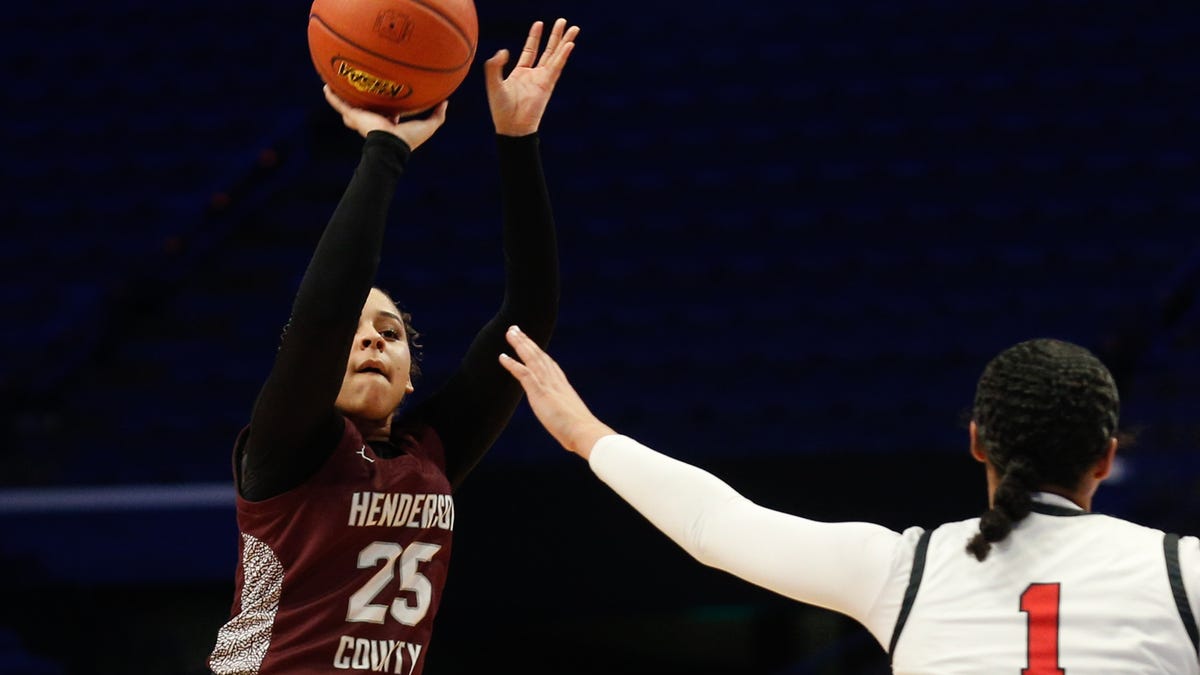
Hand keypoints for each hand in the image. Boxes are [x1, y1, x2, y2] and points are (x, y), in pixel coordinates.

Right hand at [323, 85, 447, 149]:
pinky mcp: (354, 116)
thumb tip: (446, 102)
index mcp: (390, 124)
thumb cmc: (409, 139)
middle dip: (364, 104)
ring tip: (337, 85)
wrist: (392, 144)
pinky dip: (332, 97)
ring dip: (344, 97)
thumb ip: (438, 115)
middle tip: (361, 92)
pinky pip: (340, 104)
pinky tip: (325, 86)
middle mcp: (374, 121)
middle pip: (367, 112)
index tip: (393, 98)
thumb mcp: (428, 126)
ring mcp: (362, 119)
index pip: (388, 115)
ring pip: (351, 107)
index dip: (391, 109)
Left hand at [484, 18, 579, 135]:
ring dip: (564, 42)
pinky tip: (570, 44)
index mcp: (520, 73)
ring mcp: (542, 79)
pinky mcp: (548, 85)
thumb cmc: (501, 110)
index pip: (530, 51)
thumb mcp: (493, 83)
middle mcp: (534, 75)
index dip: (534, 37)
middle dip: (555, 36)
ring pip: (556, 56)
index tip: (539, 23)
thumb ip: (494, 66)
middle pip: (547, 51)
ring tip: (573, 28)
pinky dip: (563, 55)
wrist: (512, 127)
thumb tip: (504, 51)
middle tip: (563, 21)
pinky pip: (557, 66)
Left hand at [499, 325, 614, 458]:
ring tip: (510, 332)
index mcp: (563, 386)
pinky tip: (502, 356)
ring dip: (519, 344)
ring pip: (531, 358)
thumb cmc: (581, 432)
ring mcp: (547, 384)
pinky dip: (512, 363)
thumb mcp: (573, 421)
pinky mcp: (540, 392)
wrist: (584, 432)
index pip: (548, 364)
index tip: (531, 343)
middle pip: (539, 355)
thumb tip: (568, 427)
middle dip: (527, 341)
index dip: (538, 352)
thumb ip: (567, 418)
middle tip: (515, 329)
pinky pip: (523, 373)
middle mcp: (555, 380)